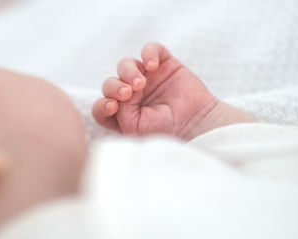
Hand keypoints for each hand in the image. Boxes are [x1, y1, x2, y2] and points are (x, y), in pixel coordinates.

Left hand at [92, 43, 252, 138]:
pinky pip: (150, 49)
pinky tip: (153, 65)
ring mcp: (147, 78)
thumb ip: (119, 114)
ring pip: (125, 65)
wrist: (196, 123)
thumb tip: (115, 96)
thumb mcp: (136, 129)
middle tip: (128, 93)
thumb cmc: (166, 131)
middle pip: (110, 83)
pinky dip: (149, 53)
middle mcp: (132, 95)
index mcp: (123, 114)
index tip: (112, 106)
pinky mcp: (163, 64)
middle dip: (114, 87)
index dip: (102, 105)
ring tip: (141, 83)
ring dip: (128, 71)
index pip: (101, 107)